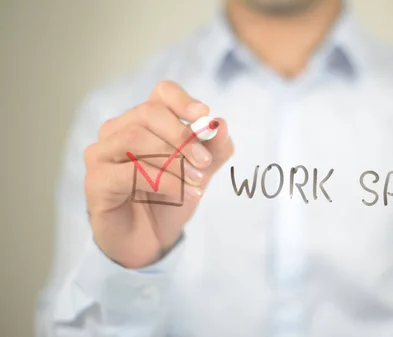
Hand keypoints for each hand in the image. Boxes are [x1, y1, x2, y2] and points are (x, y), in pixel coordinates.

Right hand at [84, 81, 233, 267]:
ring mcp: (101, 154)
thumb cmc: (170, 199)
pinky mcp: (96, 181)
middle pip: (148, 113)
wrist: (149, 241)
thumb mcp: (199, 173)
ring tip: (197, 181)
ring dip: (173, 160)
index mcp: (144, 121)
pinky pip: (130, 172)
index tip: (205, 117)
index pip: (161, 93)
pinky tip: (183, 194)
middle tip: (205, 162)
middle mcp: (117, 131)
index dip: (183, 101)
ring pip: (136, 138)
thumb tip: (221, 124)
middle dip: (182, 136)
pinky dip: (163, 181)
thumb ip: (213, 150)